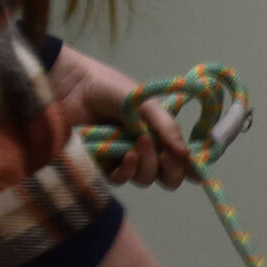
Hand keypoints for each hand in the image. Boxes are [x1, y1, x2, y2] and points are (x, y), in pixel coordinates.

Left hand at [48, 44, 192, 187]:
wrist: (70, 86)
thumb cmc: (109, 89)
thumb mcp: (145, 103)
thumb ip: (167, 126)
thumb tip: (187, 155)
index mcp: (159, 134)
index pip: (182, 160)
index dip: (192, 169)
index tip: (196, 169)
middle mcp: (145, 150)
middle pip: (167, 177)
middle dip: (172, 171)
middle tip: (169, 156)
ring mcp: (122, 159)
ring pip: (145, 179)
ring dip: (148, 165)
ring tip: (140, 144)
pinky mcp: (100, 165)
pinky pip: (120, 179)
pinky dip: (127, 171)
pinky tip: (127, 156)